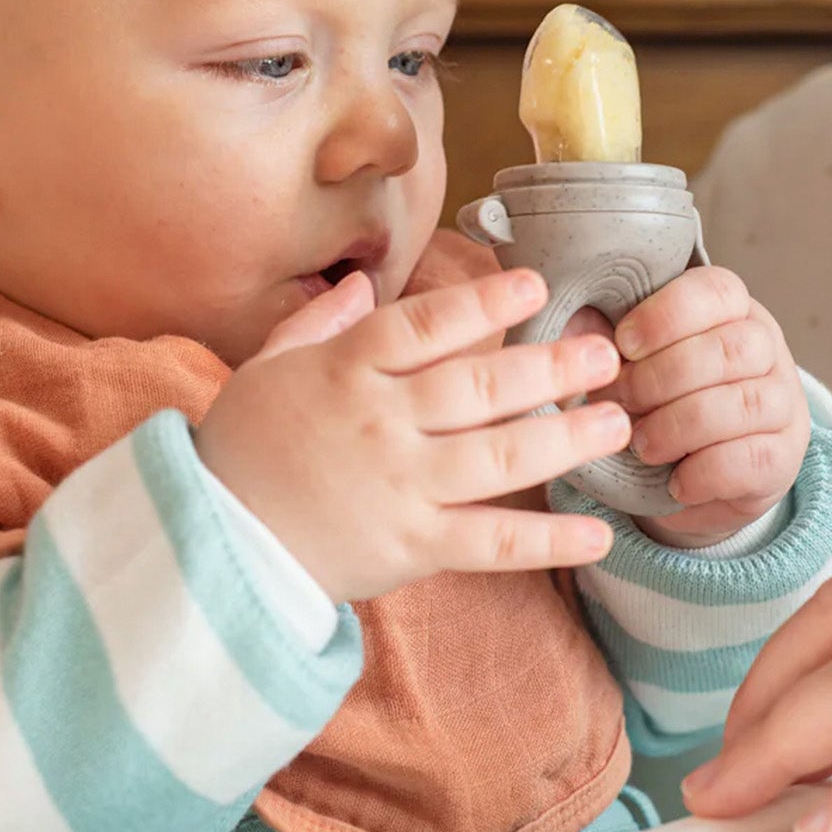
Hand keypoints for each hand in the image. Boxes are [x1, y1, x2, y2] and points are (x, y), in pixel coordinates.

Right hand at [195, 268, 631, 604]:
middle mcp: (379, 423)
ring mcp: (399, 487)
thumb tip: (365, 282)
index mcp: (344, 372)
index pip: (424, 326)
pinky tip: (598, 536)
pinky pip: (490, 543)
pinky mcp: (411, 548)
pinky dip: (547, 541)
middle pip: (477, 387)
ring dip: (565, 439)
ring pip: (498, 458)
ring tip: (617, 423)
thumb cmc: (239, 449)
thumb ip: (319, 323)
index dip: (483, 303)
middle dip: (547, 367)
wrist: (214, 542)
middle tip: (604, 354)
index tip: (535, 285)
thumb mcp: (265, 369)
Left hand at [605, 266, 809, 545]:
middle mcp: (766, 349)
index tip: (623, 344)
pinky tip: (673, 481)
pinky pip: (750, 459)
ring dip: (677, 426)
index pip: (717, 291)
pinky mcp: (784, 458)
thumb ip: (603, 341)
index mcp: (730, 310)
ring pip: (741, 404)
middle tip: (620, 402)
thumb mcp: (628, 362)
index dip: (666, 316)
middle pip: (728, 349)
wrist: (690, 473)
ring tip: (640, 444)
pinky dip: (702, 473)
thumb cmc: (652, 400)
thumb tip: (573, 328)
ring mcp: (783, 403)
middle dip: (661, 379)